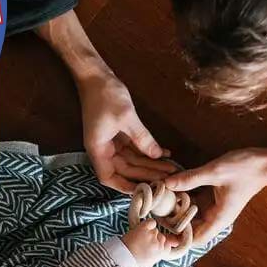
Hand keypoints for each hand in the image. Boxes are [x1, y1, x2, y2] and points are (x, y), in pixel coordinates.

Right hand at [77, 69, 176, 192]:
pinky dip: (147, 150)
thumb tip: (157, 155)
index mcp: (98, 149)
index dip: (125, 187)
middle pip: (125, 170)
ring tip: (170, 167)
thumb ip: (142, 138)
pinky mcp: (117, 134)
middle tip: (168, 178)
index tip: (144, 191)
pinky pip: (133, 147)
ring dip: (150, 163)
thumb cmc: (106, 95)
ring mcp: (110, 142)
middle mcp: (102, 149)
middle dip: (146, 174)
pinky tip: (164, 153)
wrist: (95, 75)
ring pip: (131, 159)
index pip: (109, 177)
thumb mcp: (127, 117)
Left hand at [121, 219, 178, 266]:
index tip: (151, 248)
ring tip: (138, 240)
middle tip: (142, 244)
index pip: (167, 245)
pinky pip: (151, 222)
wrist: (122, 257)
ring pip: (155, 230)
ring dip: (148, 233)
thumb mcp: (152, 260)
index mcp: (161, 253)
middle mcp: (159, 244)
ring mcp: (152, 235)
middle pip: (161, 237)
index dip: (159, 245)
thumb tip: (176, 243)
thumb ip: (163, 251)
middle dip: (154, 239)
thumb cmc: (136, 261)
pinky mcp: (144, 228)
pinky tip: (141, 230)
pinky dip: (148, 224)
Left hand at [163, 149, 266, 244]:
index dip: (179, 241)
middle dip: (173, 224)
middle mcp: (216, 216)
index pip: (196, 239)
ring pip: (190, 214)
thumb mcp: (215, 172)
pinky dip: (183, 198)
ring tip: (159, 202)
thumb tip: (167, 183)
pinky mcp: (212, 196)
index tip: (162, 234)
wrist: (265, 162)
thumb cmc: (245, 169)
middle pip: (190, 228)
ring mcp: (214, 206)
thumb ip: (190, 178)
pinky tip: (170, 189)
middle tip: (155, 215)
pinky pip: (194, 201)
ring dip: (176, 209)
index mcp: (219, 218)